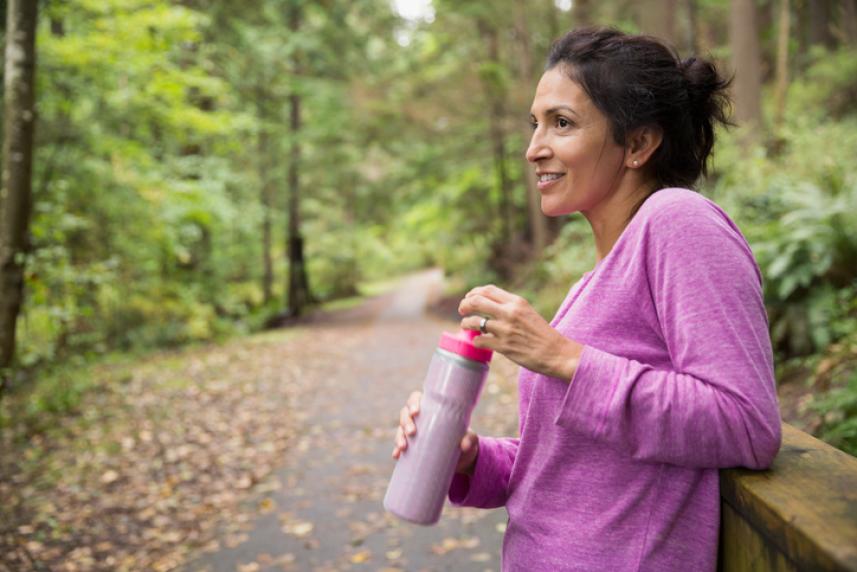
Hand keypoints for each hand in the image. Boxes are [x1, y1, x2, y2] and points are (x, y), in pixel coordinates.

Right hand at [392, 390, 480, 475]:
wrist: (464, 461)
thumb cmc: (466, 441)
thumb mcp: (470, 439)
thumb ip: (470, 439)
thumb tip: (463, 445)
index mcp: (432, 409)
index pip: (416, 399)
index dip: (413, 403)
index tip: (416, 412)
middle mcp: (421, 420)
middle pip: (405, 414)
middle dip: (405, 422)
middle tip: (412, 432)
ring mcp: (415, 434)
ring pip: (400, 429)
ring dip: (398, 436)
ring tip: (403, 447)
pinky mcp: (413, 448)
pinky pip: (400, 447)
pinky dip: (396, 451)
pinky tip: (396, 455)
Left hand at [458, 284, 583, 379]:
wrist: (555, 352)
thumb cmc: (541, 333)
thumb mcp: (527, 312)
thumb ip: (509, 307)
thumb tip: (487, 305)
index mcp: (516, 302)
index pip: (487, 290)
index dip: (473, 293)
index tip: (469, 298)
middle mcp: (509, 313)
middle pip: (476, 301)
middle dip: (464, 305)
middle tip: (462, 310)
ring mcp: (505, 330)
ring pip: (474, 322)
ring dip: (466, 324)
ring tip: (466, 326)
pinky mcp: (503, 346)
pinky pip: (479, 340)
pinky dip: (476, 341)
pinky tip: (479, 341)